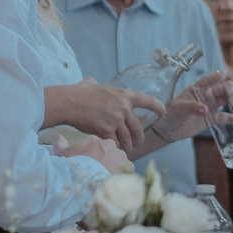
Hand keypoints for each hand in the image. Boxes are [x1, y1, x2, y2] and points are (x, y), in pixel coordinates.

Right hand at [44, 81, 161, 154]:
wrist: (69, 102)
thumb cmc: (78, 93)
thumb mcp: (93, 84)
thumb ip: (98, 85)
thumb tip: (92, 83)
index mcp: (124, 95)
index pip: (147, 101)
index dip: (158, 108)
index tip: (164, 113)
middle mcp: (124, 108)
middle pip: (139, 127)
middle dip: (140, 138)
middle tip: (138, 143)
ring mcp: (116, 120)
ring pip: (128, 138)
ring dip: (128, 145)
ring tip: (126, 149)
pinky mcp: (107, 131)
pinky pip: (115, 142)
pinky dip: (115, 147)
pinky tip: (113, 149)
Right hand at [51, 131, 127, 174]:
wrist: (83, 180)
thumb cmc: (71, 166)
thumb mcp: (61, 153)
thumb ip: (59, 143)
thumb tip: (55, 136)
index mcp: (94, 140)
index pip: (95, 146)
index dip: (91, 156)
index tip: (88, 164)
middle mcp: (109, 145)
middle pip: (108, 152)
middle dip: (103, 160)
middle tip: (96, 172)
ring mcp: (120, 155)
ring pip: (118, 160)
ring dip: (113, 167)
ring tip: (104, 179)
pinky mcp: (127, 167)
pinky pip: (126, 170)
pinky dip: (121, 175)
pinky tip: (113, 182)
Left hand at [153, 73, 224, 145]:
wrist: (167, 129)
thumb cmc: (170, 114)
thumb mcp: (178, 107)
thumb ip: (192, 107)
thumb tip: (205, 110)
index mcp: (196, 88)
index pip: (209, 79)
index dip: (219, 77)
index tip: (226, 76)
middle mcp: (206, 95)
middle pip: (221, 89)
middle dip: (229, 88)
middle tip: (232, 92)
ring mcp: (210, 106)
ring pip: (226, 100)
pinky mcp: (212, 119)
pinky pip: (225, 117)